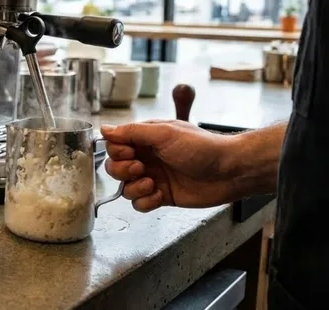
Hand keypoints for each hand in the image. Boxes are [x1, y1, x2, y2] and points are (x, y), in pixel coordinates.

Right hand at [101, 120, 238, 211]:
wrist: (229, 171)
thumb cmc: (202, 147)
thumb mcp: (164, 133)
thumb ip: (132, 132)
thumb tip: (104, 129)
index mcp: (146, 139)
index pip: (115, 145)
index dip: (117, 152)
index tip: (130, 153)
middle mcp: (147, 158)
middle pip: (115, 168)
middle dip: (122, 171)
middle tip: (140, 169)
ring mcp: (153, 178)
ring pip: (125, 188)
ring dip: (134, 188)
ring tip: (152, 184)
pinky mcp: (162, 196)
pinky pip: (140, 204)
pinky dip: (145, 202)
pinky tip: (159, 195)